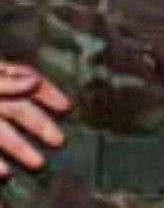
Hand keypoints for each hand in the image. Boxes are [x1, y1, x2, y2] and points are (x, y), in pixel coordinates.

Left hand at [0, 61, 69, 177]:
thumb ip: (9, 81)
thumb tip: (35, 81)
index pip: (29, 81)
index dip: (49, 93)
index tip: (66, 107)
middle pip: (21, 111)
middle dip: (41, 126)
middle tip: (59, 141)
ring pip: (3, 134)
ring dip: (21, 149)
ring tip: (38, 164)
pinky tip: (6, 173)